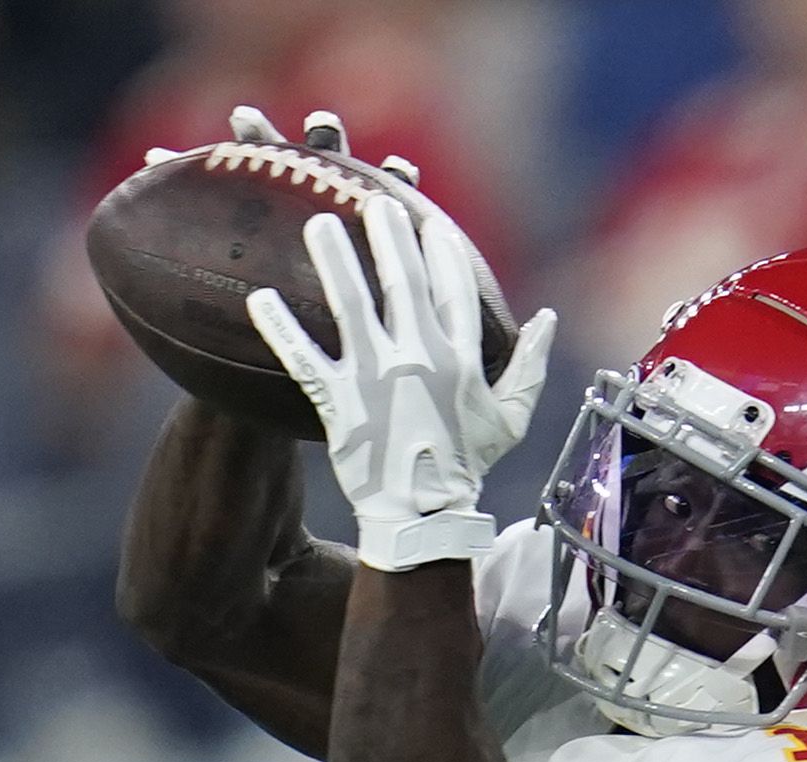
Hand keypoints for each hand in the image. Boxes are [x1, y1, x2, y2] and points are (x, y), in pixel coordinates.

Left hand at [245, 179, 553, 571]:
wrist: (425, 515)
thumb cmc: (467, 465)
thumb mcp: (512, 417)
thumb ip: (530, 366)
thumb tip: (547, 320)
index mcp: (459, 359)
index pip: (453, 288)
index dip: (441, 249)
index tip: (428, 219)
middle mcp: (416, 358)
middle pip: (402, 283)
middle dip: (388, 236)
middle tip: (371, 200)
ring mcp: (374, 377)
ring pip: (351, 306)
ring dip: (334, 260)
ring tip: (318, 222)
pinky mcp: (338, 400)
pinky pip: (305, 358)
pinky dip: (281, 328)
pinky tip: (259, 298)